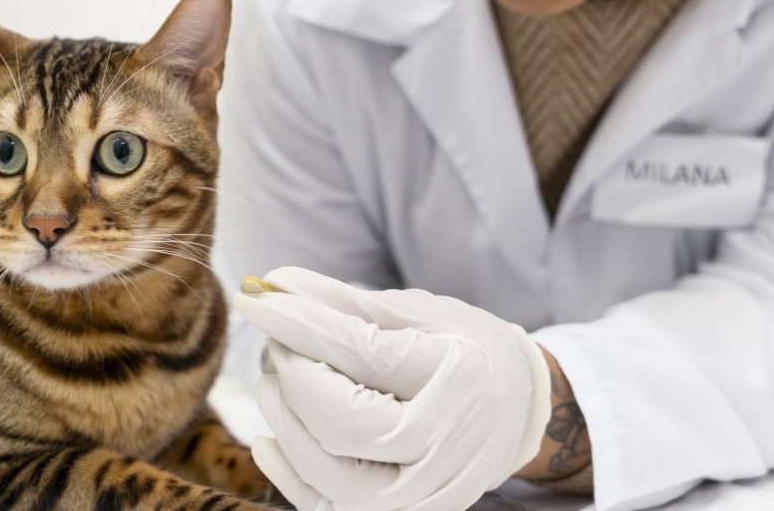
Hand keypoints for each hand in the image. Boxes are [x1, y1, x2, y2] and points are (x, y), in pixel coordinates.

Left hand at [233, 267, 551, 510]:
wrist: (517, 412)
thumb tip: (273, 285)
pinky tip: (270, 435)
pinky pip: (328, 507)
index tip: (256, 298)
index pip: (362, 354)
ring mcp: (428, 492)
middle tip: (277, 342)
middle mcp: (449, 445)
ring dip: (285, 422)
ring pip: (330, 473)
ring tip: (274, 381)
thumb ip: (344, 303)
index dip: (299, 324)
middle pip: (344, 423)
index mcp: (461, 377)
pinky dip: (288, 472)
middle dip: (294, 376)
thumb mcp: (417, 313)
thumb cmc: (464, 350)